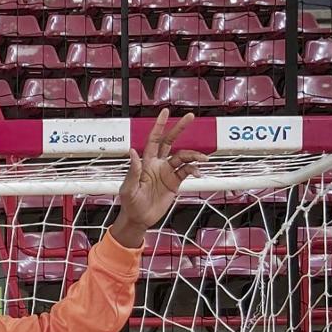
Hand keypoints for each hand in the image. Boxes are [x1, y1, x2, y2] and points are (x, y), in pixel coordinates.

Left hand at [111, 109, 209, 248]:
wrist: (139, 219)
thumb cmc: (130, 203)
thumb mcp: (128, 188)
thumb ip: (133, 170)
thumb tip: (132, 152)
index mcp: (146, 163)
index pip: (153, 140)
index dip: (159, 126)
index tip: (165, 112)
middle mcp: (158, 164)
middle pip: (170, 142)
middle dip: (179, 129)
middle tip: (190, 117)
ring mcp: (167, 172)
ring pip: (183, 157)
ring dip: (194, 156)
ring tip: (203, 159)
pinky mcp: (175, 182)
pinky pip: (187, 171)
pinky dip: (194, 169)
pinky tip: (199, 172)